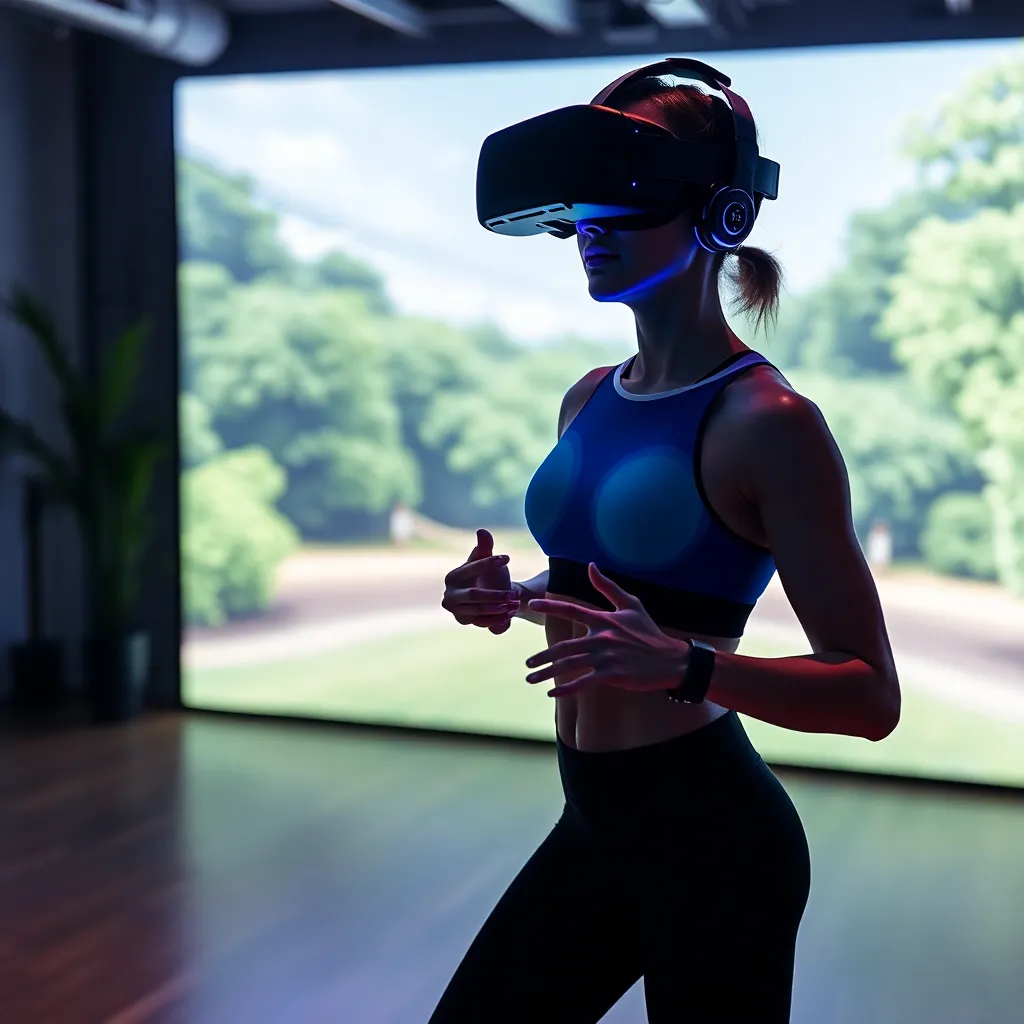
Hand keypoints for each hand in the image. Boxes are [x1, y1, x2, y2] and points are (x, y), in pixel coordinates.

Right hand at [441, 529, 518, 634]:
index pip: (471, 568)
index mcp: (452, 576)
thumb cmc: (488, 574)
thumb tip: (482, 531)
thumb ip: (484, 546)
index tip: (507, 558)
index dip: (488, 562)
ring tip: (515, 603)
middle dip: (496, 595)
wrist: (489, 596)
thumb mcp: (487, 558)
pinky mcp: (464, 621)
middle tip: (515, 594)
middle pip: (474, 595)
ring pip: (479, 611)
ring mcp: (455, 610)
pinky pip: (482, 622)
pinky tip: (510, 614)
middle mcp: (449, 595)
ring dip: (499, 608)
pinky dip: (497, 619)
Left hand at [524, 563, 688, 696]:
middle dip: (542, 656)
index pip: (571, 609)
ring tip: (532, 679)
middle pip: (564, 646)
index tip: (532, 605)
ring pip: (570, 665)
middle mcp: (602, 637)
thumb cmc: (649, 632)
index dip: (551, 605)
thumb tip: (591, 565)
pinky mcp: (612, 674)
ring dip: (548, 673)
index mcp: (604, 620)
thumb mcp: (631, 605)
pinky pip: (584, 681)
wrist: (671, 660)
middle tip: (527, 664)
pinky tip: (553, 693)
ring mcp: (606, 657)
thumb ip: (608, 587)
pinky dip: (567, 688)